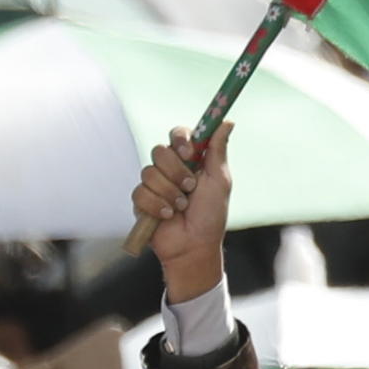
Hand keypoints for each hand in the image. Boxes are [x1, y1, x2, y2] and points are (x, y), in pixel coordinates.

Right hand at [129, 124, 232, 307]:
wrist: (195, 246)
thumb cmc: (211, 215)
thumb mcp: (219, 180)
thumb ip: (218, 150)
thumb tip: (227, 121)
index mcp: (188, 160)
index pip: (177, 134)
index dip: (180, 139)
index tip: (189, 152)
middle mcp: (169, 168)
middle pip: (159, 150)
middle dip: (176, 172)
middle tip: (190, 187)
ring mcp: (153, 184)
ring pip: (149, 172)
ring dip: (170, 193)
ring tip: (181, 207)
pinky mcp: (141, 201)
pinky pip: (141, 193)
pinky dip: (158, 206)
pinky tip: (168, 216)